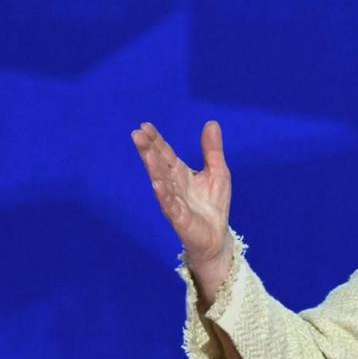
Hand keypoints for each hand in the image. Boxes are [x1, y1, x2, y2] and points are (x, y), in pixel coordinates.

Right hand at [132, 121, 233, 296]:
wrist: (216, 236)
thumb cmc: (213, 204)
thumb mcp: (218, 171)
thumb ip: (212, 149)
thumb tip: (211, 122)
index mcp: (181, 174)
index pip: (166, 154)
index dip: (156, 141)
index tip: (144, 126)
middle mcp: (174, 186)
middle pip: (159, 165)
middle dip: (148, 150)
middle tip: (137, 134)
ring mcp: (175, 202)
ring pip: (161, 182)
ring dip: (153, 169)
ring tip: (146, 153)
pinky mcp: (180, 218)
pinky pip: (170, 206)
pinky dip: (163, 195)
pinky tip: (156, 184)